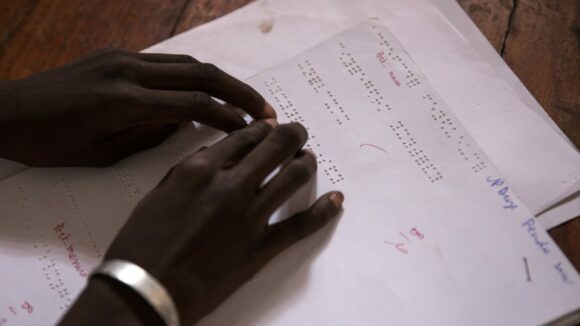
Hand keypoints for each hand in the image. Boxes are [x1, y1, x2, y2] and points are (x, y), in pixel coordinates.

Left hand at [0, 48, 274, 165]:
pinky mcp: (117, 54)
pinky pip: (166, 62)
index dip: (231, 116)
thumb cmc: (51, 144)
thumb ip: (149, 136)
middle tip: (268, 109)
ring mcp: (123, 58)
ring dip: (221, 80)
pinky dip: (193, 75)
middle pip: (200, 73)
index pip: (195, 103)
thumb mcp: (103, 154)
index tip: (257, 128)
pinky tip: (207, 90)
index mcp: (125, 102)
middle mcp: (129, 71)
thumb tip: (185, 122)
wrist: (8, 111)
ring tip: (246, 100)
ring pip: (187, 63)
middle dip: (239, 91)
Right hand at [62, 121, 343, 324]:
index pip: (245, 136)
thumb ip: (191, 171)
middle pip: (276, 145)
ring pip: (293, 176)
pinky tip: (336, 199)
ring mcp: (249, 216)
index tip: (270, 127)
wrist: (145, 289)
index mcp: (201, 169)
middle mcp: (230, 185)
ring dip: (306, 162)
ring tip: (307, 159)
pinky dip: (324, 210)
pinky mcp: (261, 247)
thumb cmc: (143, 243)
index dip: (262, 128)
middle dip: (292, 134)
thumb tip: (217, 157)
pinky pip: (300, 225)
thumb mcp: (161, 193)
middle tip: (297, 133)